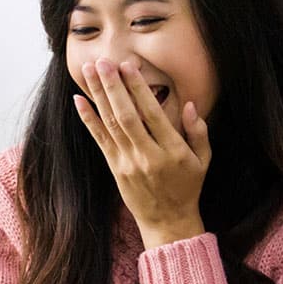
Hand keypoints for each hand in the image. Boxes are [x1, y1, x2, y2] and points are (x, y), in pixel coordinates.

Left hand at [75, 58, 210, 248]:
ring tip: (89, 71)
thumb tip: (190, 105)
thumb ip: (199, 132)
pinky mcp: (115, 168)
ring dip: (99, 96)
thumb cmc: (187, 187)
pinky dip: (89, 119)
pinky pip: (100, 140)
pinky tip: (79, 100)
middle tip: (103, 61)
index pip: (152, 114)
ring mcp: (128, 163)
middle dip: (113, 86)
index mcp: (172, 151)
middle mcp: (148, 156)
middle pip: (126, 116)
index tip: (129, 66)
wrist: (168, 221)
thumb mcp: (203, 161)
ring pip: (111, 124)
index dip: (138, 89)